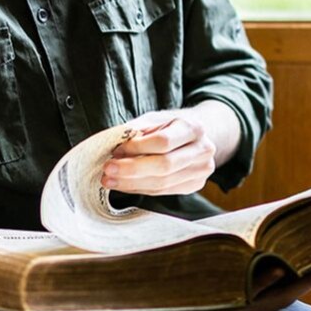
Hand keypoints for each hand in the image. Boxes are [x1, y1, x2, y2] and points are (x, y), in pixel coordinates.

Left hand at [102, 110, 216, 195]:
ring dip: (132, 183)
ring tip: (110, 180)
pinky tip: (125, 185)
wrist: (195, 137)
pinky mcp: (195, 185)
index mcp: (194, 128)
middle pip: (164, 165)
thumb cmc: (170, 126)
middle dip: (132, 169)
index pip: (163, 142)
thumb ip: (136, 130)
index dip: (137, 148)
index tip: (116, 150)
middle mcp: (203, 150)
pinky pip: (164, 191)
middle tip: (108, 169)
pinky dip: (141, 189)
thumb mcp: (154, 119)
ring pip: (163, 183)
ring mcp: (202, 170)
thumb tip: (113, 144)